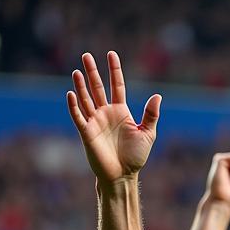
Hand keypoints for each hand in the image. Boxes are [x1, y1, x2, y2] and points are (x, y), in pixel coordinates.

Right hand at [67, 51, 160, 183]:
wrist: (123, 175)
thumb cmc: (135, 157)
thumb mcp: (147, 134)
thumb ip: (151, 115)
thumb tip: (158, 96)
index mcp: (121, 111)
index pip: (117, 86)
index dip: (114, 70)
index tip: (111, 54)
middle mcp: (106, 113)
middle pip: (97, 88)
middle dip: (92, 72)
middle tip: (87, 55)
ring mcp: (95, 121)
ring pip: (86, 99)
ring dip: (81, 85)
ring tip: (77, 71)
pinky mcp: (86, 132)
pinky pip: (78, 116)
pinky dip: (74, 106)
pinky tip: (71, 93)